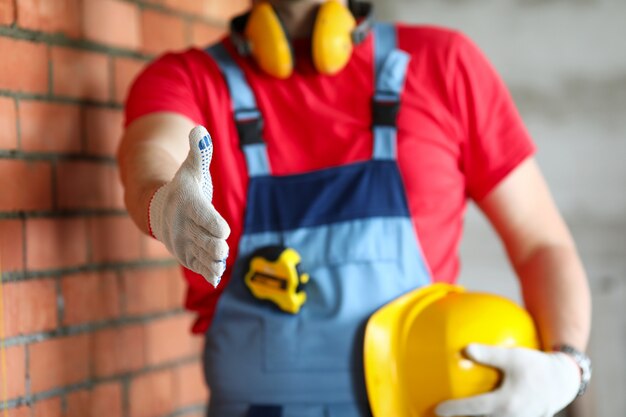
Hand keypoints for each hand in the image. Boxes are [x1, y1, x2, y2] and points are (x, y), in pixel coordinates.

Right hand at [148, 125, 229, 285]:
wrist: (157, 208)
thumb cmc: (183, 187)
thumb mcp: (191, 168)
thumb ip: (200, 151)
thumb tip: (200, 129)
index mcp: (188, 204)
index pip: (205, 218)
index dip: (217, 226)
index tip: (223, 230)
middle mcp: (183, 226)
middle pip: (208, 242)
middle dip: (218, 246)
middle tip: (221, 244)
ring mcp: (183, 243)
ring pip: (205, 257)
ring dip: (214, 261)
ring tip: (220, 262)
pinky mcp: (186, 256)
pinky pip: (199, 267)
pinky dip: (209, 272)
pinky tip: (216, 275)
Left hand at [435, 344, 580, 416]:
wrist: (562, 381)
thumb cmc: (537, 366)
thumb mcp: (513, 357)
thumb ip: (489, 354)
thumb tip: (466, 349)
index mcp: (506, 403)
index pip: (474, 408)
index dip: (454, 409)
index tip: (437, 409)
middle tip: (442, 415)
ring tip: (457, 414)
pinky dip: (488, 416)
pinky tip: (479, 410)